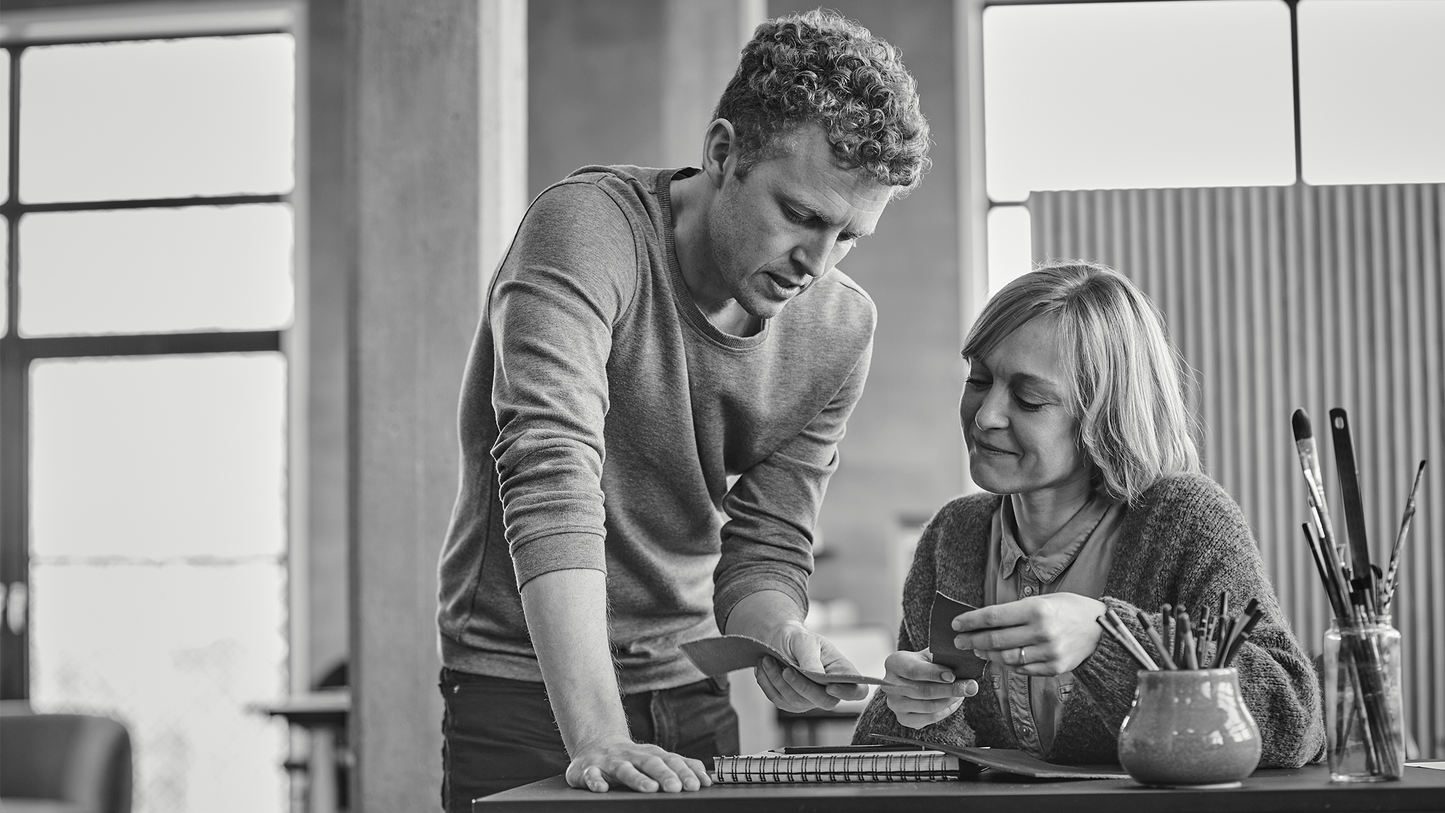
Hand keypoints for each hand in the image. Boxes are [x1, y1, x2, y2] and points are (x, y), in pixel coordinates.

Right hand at [564, 737, 711, 793]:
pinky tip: (602, 789)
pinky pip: (592, 775)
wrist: (594, 744)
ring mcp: (610, 762)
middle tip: (678, 788)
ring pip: (624, 769)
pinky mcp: (588, 769)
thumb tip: (706, 778)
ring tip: (650, 788)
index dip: (686, 772)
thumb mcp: (655, 759)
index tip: (698, 784)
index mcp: (650, 754)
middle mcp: (632, 756)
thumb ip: (679, 767)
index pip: (672, 761)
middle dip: (666, 775)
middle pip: (651, 763)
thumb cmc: (632, 758)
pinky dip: (596, 781)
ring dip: (637, 778)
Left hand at [753, 622, 868, 712]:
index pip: (858, 691)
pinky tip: (764, 669)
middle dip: (802, 686)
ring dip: (779, 681)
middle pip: (825, 702)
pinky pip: (780, 700)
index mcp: (842, 671)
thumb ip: (811, 659)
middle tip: (786, 669)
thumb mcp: (805, 641)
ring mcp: (811, 699)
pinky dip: (769, 684)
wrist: (778, 641)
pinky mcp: (792, 703)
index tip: (830, 686)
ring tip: (768, 661)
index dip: (849, 693)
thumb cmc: (798, 638)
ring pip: (798, 702)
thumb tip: (816, 677)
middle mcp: (830, 689)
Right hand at [879, 648, 978, 728]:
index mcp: (894, 663)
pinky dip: (946, 711)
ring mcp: (895, 704)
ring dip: (951, 700)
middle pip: (923, 691)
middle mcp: (889, 685)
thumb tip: (963, 662)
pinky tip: (955, 701)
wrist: (911, 678)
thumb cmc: (923, 663)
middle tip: (970, 686)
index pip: (914, 671)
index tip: (953, 675)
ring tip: (964, 692)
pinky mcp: (904, 719)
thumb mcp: (929, 654)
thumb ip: (942, 657)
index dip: (934, 674)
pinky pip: (930, 718)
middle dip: (950, 689)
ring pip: (929, 706)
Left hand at [951, 593, 1106, 676]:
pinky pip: (1022, 669)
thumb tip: (985, 622)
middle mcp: (1042, 632)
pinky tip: (1000, 659)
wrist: (1102, 628)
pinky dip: (1008, 664)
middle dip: (972, 640)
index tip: (956, 624)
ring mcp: (1048, 652)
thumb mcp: (1043, 600)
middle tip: (959, 641)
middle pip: (995, 639)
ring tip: (978, 650)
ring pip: (1006, 658)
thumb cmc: (1069, 608)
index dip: (971, 621)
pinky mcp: (1054, 668)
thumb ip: (1016, 612)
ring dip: (987, 655)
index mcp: (1037, 609)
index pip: (993, 617)